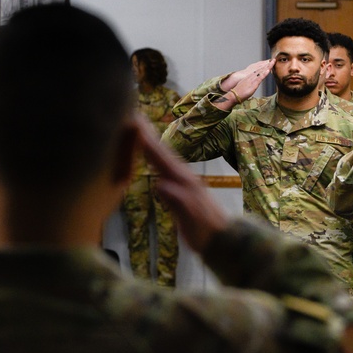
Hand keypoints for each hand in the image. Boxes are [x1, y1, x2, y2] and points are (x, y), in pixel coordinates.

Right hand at [135, 113, 227, 253]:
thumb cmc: (205, 230)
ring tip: (136, 127)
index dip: (145, 139)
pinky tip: (148, 156)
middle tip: (129, 113)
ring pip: (162, 157)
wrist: (222, 239)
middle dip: (145, 133)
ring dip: (148, 142)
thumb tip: (160, 185)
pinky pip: (162, 167)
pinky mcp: (180, 188)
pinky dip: (153, 157)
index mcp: (182, 179)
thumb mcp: (190, 218)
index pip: (159, 155)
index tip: (132, 120)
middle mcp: (182, 175)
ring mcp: (182, 181)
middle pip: (160, 151)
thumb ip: (177, 200)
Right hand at [220, 58, 274, 103]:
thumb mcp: (246, 87)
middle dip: (268, 64)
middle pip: (261, 69)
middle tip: (274, 59)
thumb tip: (252, 85)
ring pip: (261, 72)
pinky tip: (268, 70)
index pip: (259, 71)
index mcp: (250, 77)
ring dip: (268, 67)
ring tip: (273, 62)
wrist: (234, 95)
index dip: (264, 66)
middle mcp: (251, 77)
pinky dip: (264, 74)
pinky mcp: (253, 84)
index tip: (269, 63)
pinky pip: (260, 78)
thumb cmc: (239, 93)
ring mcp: (252, 80)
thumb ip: (250, 85)